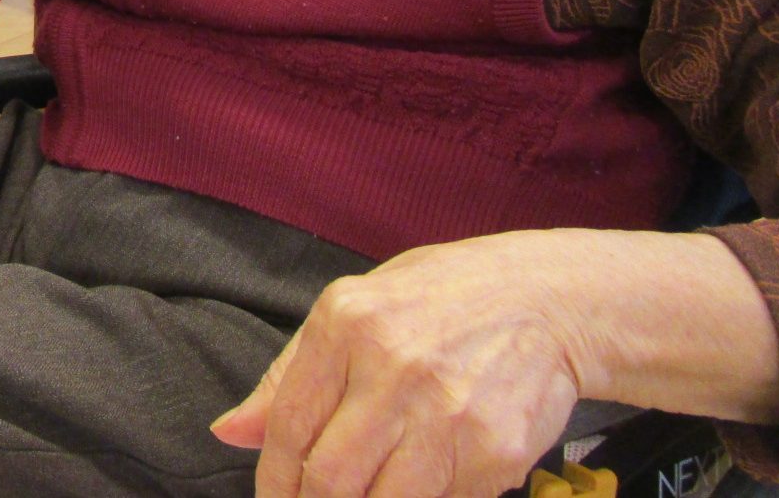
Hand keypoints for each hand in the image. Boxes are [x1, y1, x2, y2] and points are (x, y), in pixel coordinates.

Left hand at [212, 234, 588, 497]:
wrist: (549, 299)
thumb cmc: (439, 301)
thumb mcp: (353, 309)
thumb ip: (288, 376)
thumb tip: (229, 432)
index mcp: (348, 323)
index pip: (289, 424)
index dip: (272, 478)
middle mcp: (395, 366)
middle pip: (330, 478)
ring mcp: (449, 412)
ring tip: (369, 489)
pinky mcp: (496, 450)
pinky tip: (427, 478)